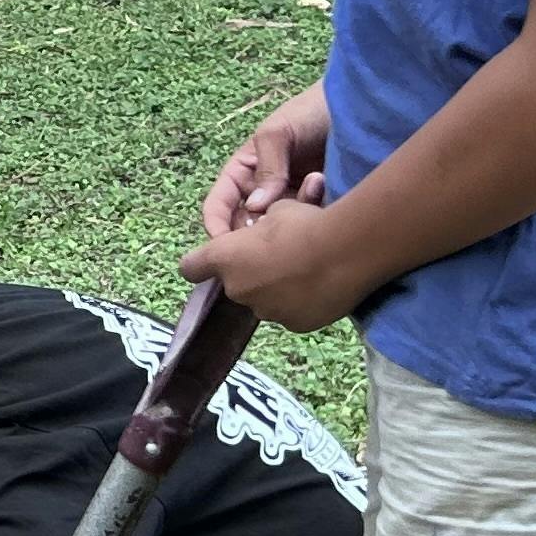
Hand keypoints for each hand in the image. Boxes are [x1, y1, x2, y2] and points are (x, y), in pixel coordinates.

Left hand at [178, 190, 376, 330]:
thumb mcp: (277, 210)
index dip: (200, 263)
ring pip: (264, 301)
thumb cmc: (304, 224)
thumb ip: (261, 224)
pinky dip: (300, 303)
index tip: (212, 258)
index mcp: (225, 258)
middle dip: (251, 274)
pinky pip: (290, 313)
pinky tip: (319, 288)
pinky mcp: (295, 325)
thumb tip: (266, 230)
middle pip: (234, 285)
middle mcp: (238, 290)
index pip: (190, 268)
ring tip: (305, 272)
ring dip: (275, 290)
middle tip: (279, 257)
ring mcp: (266, 311)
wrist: (345, 252)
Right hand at [201, 81, 331, 238]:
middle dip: (255, 235)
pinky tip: (325, 186)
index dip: (216, 227)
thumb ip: (266, 168)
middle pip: (245, 228)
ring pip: (278, 231)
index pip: (219, 206)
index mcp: (244, 173)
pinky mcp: (319, 211)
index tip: (224, 248)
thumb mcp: (278, 134)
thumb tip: (255, 208)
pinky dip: (313, 216)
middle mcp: (265, 194)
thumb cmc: (310, 113)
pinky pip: (309, 227)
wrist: (361, 110)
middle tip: (275, 225)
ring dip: (289, 218)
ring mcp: (293, 205)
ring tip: (314, 184)